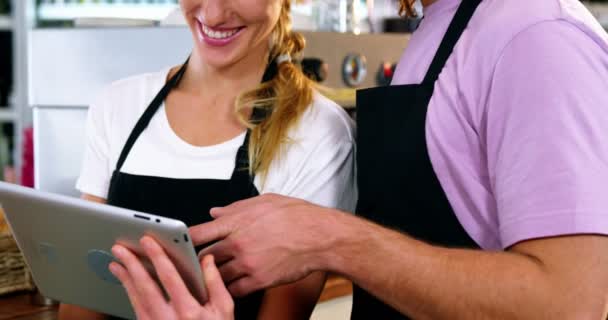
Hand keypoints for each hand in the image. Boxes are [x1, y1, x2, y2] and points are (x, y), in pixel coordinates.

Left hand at [109, 236, 233, 319]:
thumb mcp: (225, 309)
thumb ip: (215, 282)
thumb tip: (207, 260)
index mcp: (189, 311)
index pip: (169, 277)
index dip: (157, 256)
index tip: (148, 241)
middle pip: (145, 287)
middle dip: (131, 265)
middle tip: (120, 248)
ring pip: (136, 299)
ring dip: (125, 279)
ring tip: (116, 262)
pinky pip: (136, 310)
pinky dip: (129, 294)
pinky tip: (126, 284)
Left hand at [190, 194, 335, 296]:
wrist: (320, 236)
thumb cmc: (296, 216)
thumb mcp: (263, 202)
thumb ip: (235, 209)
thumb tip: (214, 213)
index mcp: (237, 222)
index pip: (199, 232)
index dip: (184, 239)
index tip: (176, 242)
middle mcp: (238, 243)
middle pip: (204, 256)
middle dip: (195, 261)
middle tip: (189, 263)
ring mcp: (247, 264)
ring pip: (216, 276)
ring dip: (210, 278)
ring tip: (206, 278)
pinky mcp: (259, 280)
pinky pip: (234, 290)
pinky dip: (228, 290)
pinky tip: (226, 287)